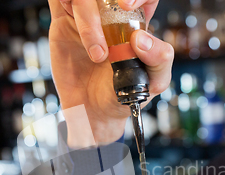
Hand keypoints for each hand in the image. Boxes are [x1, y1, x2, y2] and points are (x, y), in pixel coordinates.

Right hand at [47, 0, 173, 144]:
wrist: (92, 114)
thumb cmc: (123, 96)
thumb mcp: (153, 83)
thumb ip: (160, 60)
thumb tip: (141, 38)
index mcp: (137, 22)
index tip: (128, 6)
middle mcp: (112, 15)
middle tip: (113, 20)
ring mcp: (87, 16)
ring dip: (88, 17)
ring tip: (97, 54)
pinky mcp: (64, 21)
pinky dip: (65, 3)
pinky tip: (76, 30)